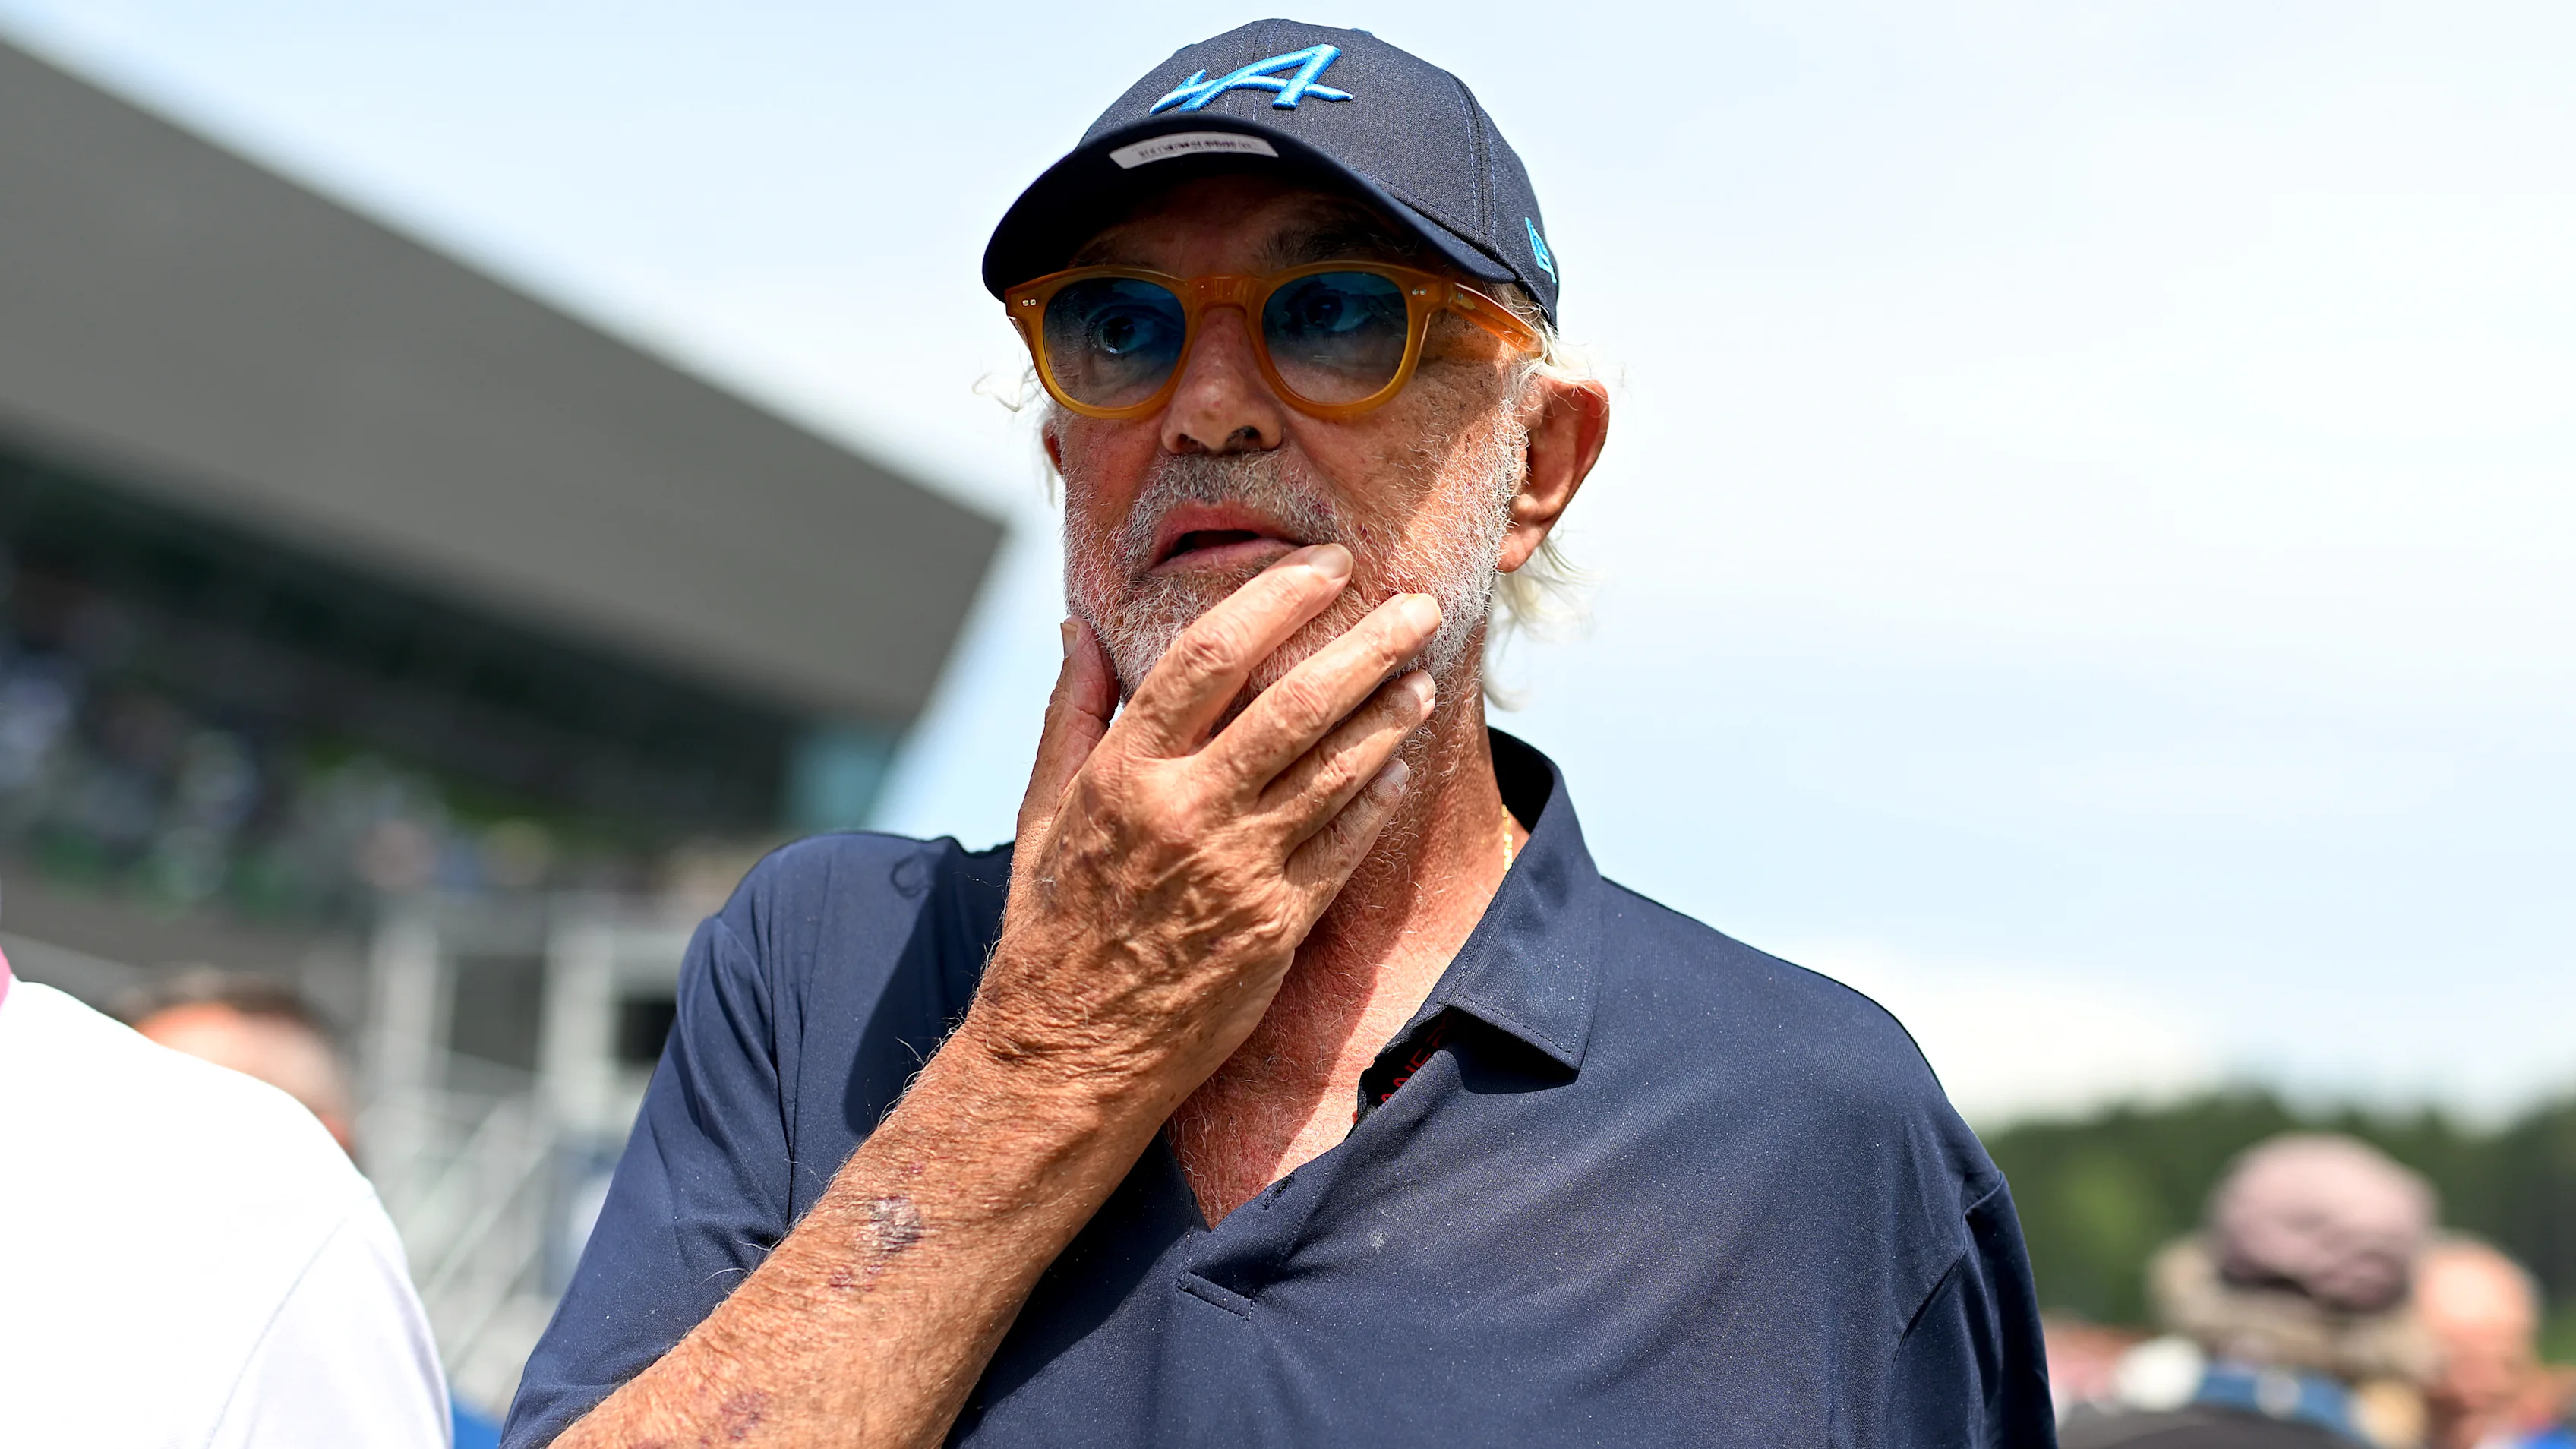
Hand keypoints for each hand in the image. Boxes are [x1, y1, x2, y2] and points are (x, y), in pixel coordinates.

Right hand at [965, 544, 1441, 1113]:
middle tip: (1418, 604)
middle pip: (1296, 704)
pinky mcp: (1277, 924)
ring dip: (1390, 715)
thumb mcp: (1041, 812)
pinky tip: (1402, 764)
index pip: (1209, 657)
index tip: (1327, 565)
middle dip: (1368, 646)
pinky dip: (1379, 798)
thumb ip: (1072, 713)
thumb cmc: (1052, 927)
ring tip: (1422, 676)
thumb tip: (1078, 626)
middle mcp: (1185, 811)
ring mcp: (1238, 869)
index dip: (1277, 599)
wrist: (1071, 1054)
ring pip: (1337, 771)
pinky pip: (1345, 845)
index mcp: (1123, 772)